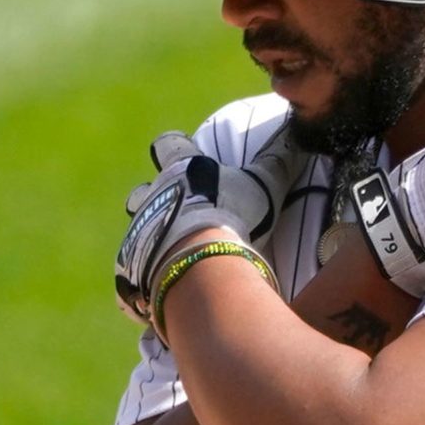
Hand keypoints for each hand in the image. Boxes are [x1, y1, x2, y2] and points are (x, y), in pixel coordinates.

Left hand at [114, 127, 307, 326]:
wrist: (198, 263)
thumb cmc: (230, 216)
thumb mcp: (262, 184)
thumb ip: (277, 160)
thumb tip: (295, 132)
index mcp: (180, 172)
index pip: (170, 146)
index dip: (176, 147)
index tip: (184, 151)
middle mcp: (152, 198)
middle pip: (142, 192)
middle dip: (154, 201)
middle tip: (175, 214)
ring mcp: (137, 234)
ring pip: (136, 231)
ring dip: (149, 239)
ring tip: (168, 254)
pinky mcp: (129, 270)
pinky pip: (132, 277)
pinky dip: (143, 283)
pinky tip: (159, 292)